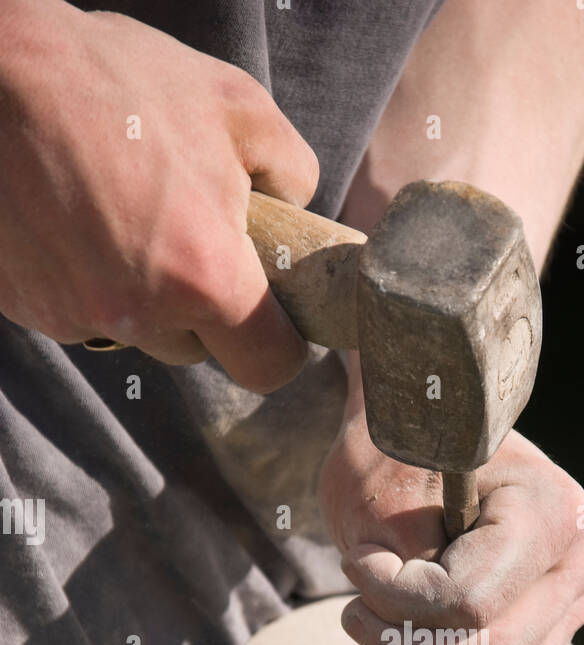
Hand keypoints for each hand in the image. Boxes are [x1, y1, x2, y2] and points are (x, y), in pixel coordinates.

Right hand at [0, 0, 317, 391]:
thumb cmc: (116, 81)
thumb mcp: (235, 106)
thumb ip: (291, 170)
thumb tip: (295, 210)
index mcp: (205, 278)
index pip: (269, 366)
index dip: (280, 343)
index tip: (274, 316)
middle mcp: (141, 316)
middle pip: (198, 348)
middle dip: (202, 304)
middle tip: (187, 231)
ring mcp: (78, 318)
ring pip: (138, 332)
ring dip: (143, 293)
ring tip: (123, 212)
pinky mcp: (30, 309)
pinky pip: (82, 312)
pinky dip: (87, 278)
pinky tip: (74, 215)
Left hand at [319, 405, 583, 644]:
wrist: (424, 445)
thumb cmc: (402, 457)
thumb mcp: (384, 497)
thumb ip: (404, 568)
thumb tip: (413, 635)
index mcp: (554, 510)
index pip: (470, 602)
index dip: (396, 599)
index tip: (356, 561)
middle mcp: (580, 562)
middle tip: (353, 610)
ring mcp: (572, 604)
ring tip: (371, 622)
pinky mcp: (549, 636)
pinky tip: (400, 638)